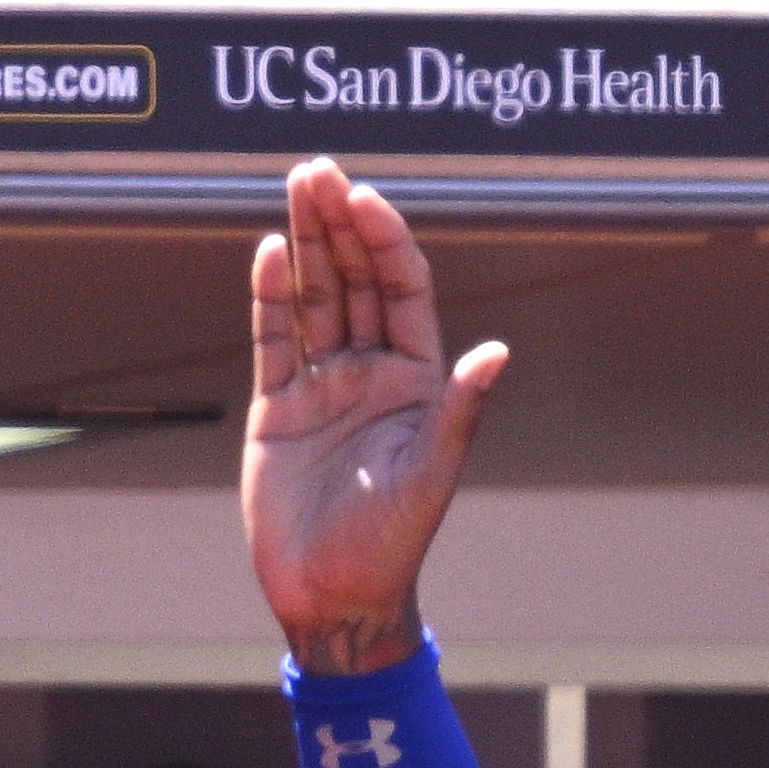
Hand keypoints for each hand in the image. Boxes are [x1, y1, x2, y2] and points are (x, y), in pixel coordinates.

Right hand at [244, 157, 506, 679]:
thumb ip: (460, 412)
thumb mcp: (432, 476)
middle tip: (318, 169)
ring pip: (315, 298)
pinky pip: (275, 340)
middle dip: (338, 223)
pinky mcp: (278, 409)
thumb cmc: (394, 546)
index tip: (364, 201)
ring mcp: (323, 387)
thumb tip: (497, 352)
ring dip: (306, 242)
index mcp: (418, 381)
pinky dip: (271, 296)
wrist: (335, 598)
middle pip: (355, 279)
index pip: (402, 290)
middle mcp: (372, 373)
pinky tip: (271, 252)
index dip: (385, 242)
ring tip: (295, 185)